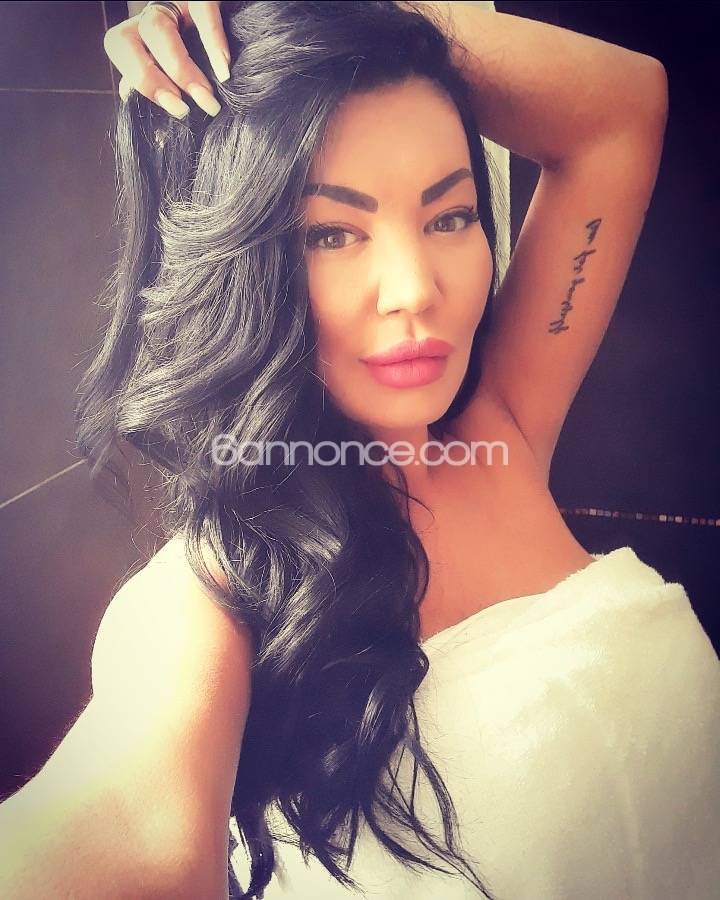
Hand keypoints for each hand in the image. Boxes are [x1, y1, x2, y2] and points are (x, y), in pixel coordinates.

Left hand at [103, 1, 230, 118]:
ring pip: (154, 27)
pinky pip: (200, 8)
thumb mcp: (191, 79)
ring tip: (208, 98)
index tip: (173, 112)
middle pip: (124, 41)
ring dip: (180, 69)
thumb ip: (171, 95)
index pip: (121, 55)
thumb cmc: (220, 65)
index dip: (139, 84)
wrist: (256, 29)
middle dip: (148, 80)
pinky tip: (224, 68)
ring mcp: (175, 3)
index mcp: (144, 41)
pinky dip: (212, 40)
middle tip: (182, 111)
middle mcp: (152, 20)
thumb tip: (156, 129)